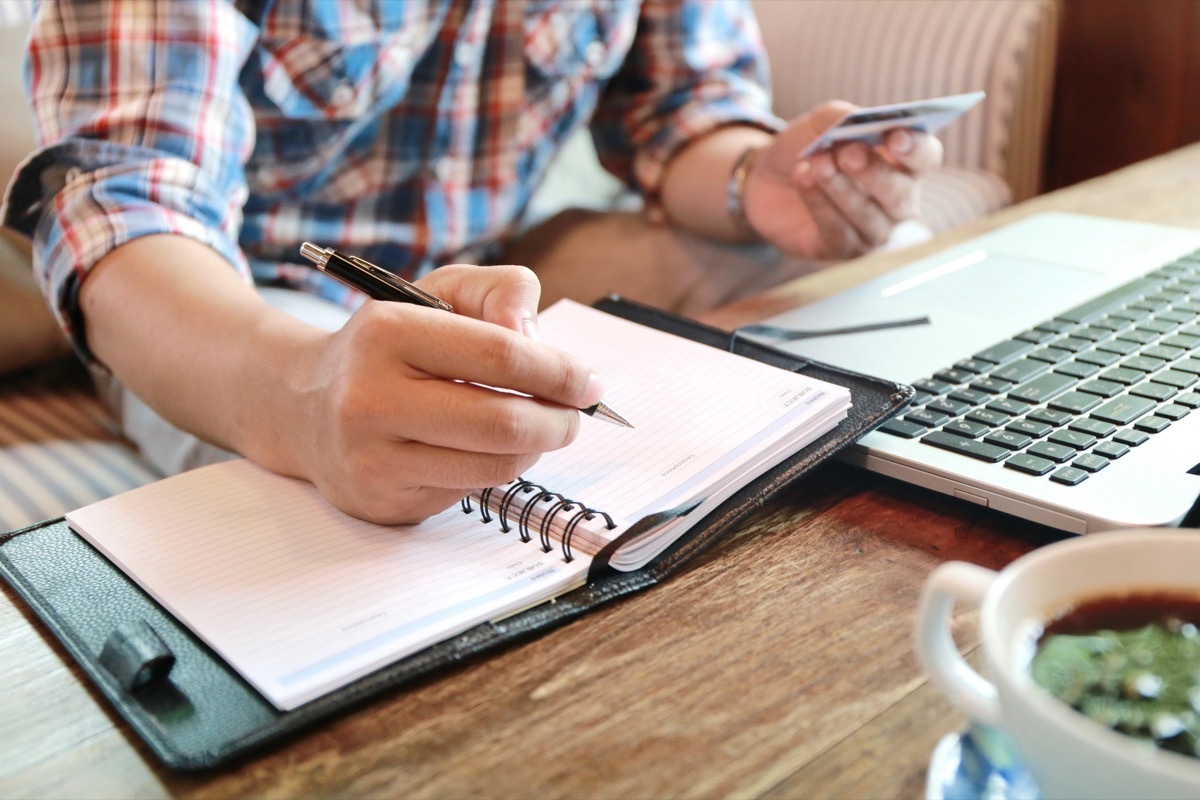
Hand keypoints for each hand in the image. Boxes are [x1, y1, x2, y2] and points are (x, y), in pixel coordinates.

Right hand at [281, 264, 605, 524]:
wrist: (301, 407)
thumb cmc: (385, 347)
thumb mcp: (438, 293)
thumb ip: (501, 292)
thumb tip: (535, 338)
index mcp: (386, 333)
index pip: (500, 354)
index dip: (559, 371)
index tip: (587, 381)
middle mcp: (370, 399)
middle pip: (503, 423)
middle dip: (559, 420)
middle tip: (573, 413)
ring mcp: (373, 458)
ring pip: (494, 465)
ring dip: (534, 448)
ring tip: (534, 426)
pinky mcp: (382, 500)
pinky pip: (469, 490)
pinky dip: (491, 468)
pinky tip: (480, 447)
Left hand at [744, 100, 943, 259]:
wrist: (766, 180)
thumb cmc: (808, 148)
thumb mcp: (819, 123)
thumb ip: (840, 117)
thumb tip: (855, 119)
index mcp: (904, 163)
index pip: (926, 158)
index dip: (916, 149)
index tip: (895, 136)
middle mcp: (897, 201)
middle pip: (901, 193)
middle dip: (874, 171)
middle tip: (848, 152)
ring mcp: (872, 230)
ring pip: (869, 217)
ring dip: (843, 189)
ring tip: (818, 163)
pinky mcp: (841, 248)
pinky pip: (838, 232)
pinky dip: (820, 204)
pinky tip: (803, 179)